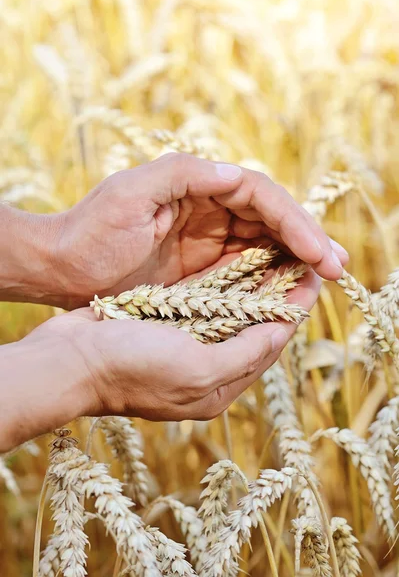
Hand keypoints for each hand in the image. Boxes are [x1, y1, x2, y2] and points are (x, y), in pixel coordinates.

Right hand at [0, 269, 319, 450]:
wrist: (69, 360)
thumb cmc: (132, 369)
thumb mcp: (197, 370)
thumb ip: (244, 353)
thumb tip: (282, 331)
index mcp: (217, 387)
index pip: (268, 346)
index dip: (291, 312)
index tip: (312, 280)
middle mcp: (204, 366)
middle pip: (251, 327)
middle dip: (275, 295)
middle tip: (297, 261)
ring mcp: (182, 343)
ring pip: (228, 310)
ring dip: (250, 284)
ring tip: (273, 253)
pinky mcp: (163, 322)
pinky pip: (200, 300)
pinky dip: (219, 281)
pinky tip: (233, 258)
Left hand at [49, 153, 346, 307]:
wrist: (61, 269)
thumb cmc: (90, 231)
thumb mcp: (129, 193)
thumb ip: (182, 174)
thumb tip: (236, 174)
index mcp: (197, 186)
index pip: (260, 197)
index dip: (294, 222)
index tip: (319, 252)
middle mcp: (209, 209)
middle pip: (271, 221)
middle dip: (307, 242)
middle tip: (339, 269)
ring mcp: (207, 240)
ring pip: (264, 247)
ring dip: (296, 262)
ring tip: (328, 281)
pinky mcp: (201, 269)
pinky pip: (244, 273)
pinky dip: (269, 281)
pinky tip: (289, 295)